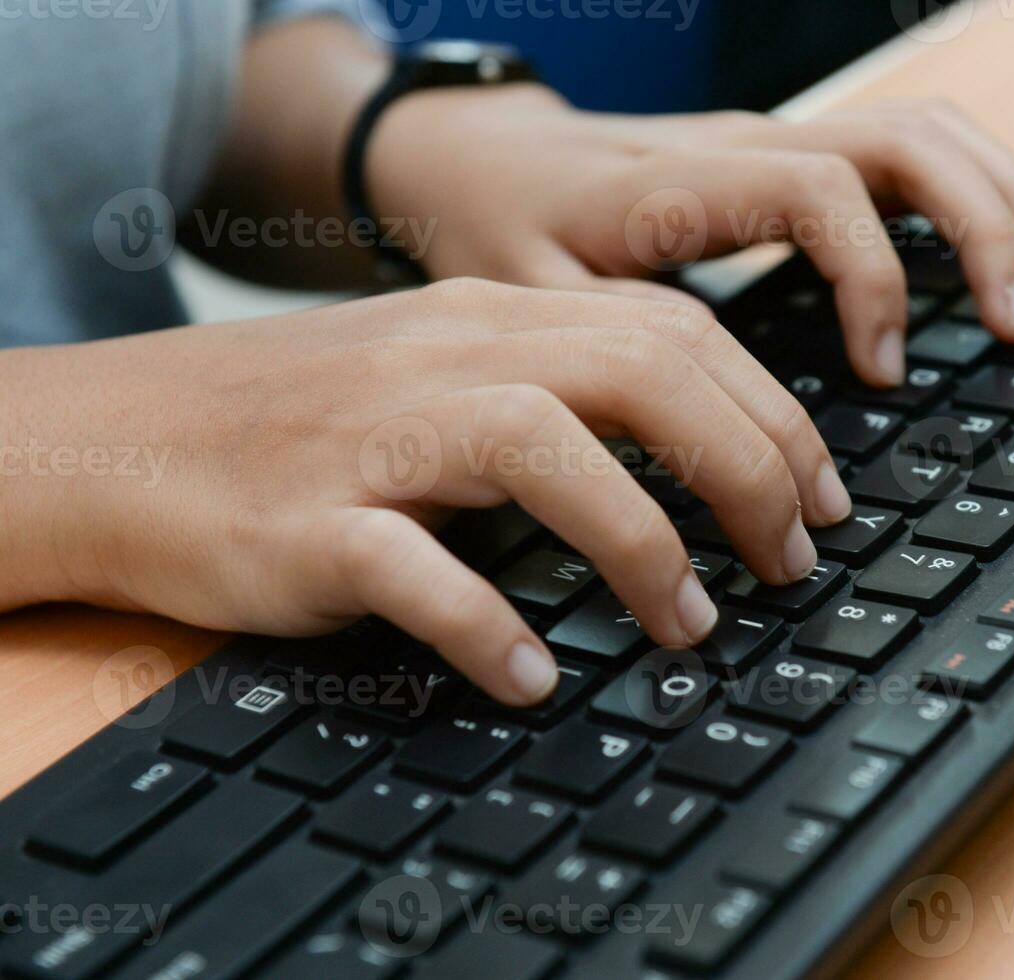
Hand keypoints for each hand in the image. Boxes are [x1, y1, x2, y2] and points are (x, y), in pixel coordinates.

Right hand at [3, 280, 850, 704]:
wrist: (125, 438)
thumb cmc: (304, 422)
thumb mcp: (443, 372)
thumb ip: (559, 393)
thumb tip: (697, 461)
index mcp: (494, 316)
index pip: (671, 332)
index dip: (770, 412)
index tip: (821, 496)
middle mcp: (447, 354)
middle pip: (637, 374)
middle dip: (745, 470)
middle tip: (788, 564)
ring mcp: (376, 432)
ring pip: (541, 449)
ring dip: (642, 543)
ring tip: (688, 625)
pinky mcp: (309, 519)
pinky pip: (415, 567)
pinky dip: (487, 623)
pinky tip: (532, 675)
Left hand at [365, 87, 1013, 386]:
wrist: (474, 156)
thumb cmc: (499, 233)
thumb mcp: (527, 300)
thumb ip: (611, 346)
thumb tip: (711, 421)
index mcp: (681, 181)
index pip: (819, 192)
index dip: (871, 276)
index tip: (886, 372)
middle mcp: (745, 147)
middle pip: (902, 144)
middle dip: (982, 226)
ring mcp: (775, 144)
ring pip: (921, 134)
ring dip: (1003, 199)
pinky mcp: (789, 160)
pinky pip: (906, 148)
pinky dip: (982, 182)